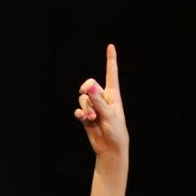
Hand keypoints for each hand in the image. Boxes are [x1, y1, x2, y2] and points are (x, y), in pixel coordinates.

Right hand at [75, 44, 127, 159]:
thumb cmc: (116, 131)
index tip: (111, 46)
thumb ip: (99, 101)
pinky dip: (79, 114)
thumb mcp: (109, 115)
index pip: (111, 74)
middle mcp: (103, 99)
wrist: (110, 149)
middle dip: (86, 88)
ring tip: (92, 118)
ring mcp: (94, 108)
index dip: (111, 60)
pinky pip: (79, 110)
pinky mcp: (87, 118)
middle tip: (85, 92)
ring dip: (86, 108)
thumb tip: (89, 87)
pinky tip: (82, 119)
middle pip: (91, 84)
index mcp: (113, 95)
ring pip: (84, 99)